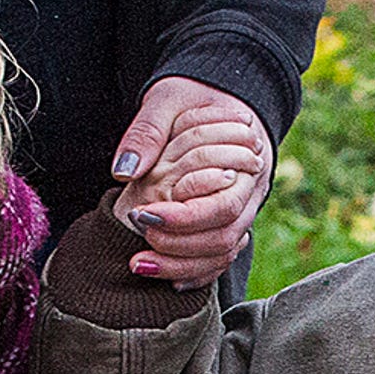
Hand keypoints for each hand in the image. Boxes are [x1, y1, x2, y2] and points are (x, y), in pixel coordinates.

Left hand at [110, 76, 271, 287]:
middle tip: (137, 242)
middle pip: (224, 237)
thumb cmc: (191, 96)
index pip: (222, 208)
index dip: (183, 218)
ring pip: (222, 254)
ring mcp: (242, 210)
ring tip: (137, 263)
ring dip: (180, 264)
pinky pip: (219, 260)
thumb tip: (125, 170)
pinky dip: (194, 273)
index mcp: (244, 163)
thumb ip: (147, 132)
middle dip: (178, 247)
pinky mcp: (228, 223)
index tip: (142, 215)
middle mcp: (249, 193)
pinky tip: (165, 277)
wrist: (214, 98)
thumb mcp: (167, 100)